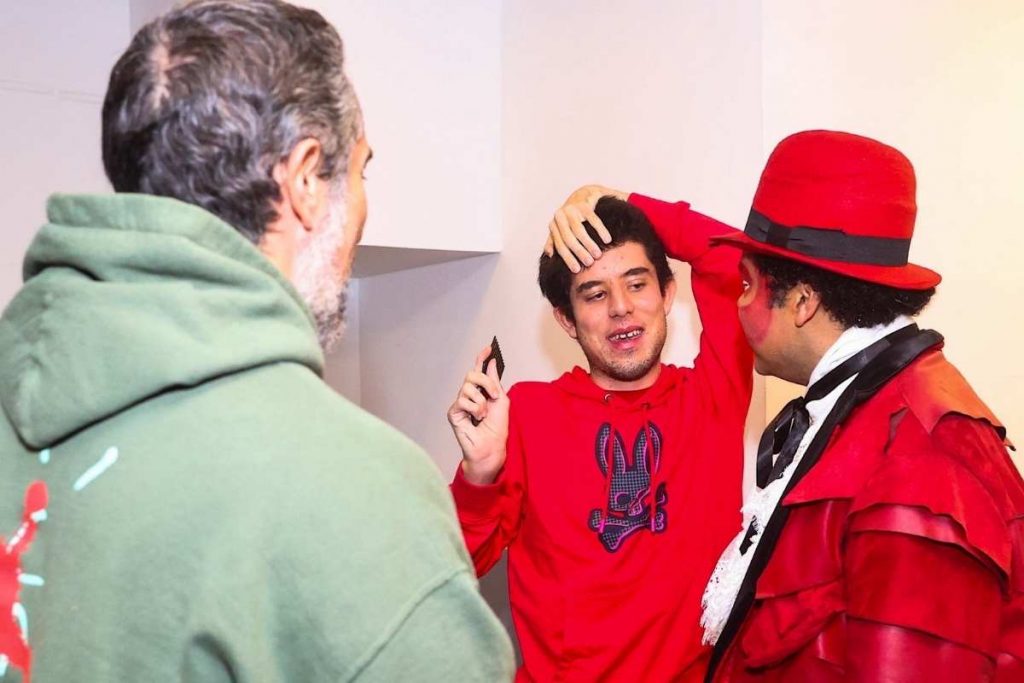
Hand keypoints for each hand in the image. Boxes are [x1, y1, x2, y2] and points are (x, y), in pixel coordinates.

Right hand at [447, 344, 509, 484]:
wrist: (491, 446)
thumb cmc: (496, 427)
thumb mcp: (500, 400)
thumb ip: (494, 381)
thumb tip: (492, 363)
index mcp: (481, 392)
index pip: (479, 371)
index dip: (482, 358)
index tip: (489, 348)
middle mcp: (469, 395)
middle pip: (472, 374)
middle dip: (486, 382)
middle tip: (494, 395)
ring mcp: (460, 403)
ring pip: (467, 387)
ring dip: (481, 401)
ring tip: (483, 415)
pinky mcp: (453, 412)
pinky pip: (462, 401)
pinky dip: (474, 409)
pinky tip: (476, 419)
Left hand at [544, 184, 628, 272]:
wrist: (582, 196)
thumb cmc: (571, 218)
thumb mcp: (560, 229)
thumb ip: (553, 241)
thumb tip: (548, 254)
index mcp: (554, 225)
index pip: (560, 245)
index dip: (567, 258)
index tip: (576, 270)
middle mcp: (560, 216)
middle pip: (569, 239)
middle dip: (579, 252)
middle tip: (589, 263)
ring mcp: (572, 209)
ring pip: (579, 230)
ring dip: (589, 243)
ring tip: (598, 254)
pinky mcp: (584, 204)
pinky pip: (592, 219)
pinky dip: (600, 230)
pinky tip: (607, 239)